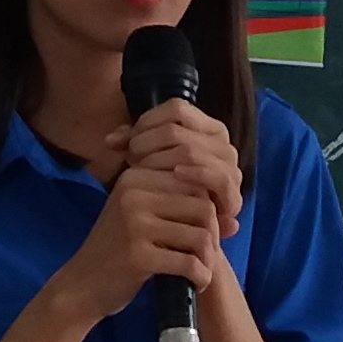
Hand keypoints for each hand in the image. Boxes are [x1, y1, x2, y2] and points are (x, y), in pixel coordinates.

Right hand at [61, 129, 225, 314]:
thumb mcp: (145, 220)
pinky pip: (189, 263)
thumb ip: (184, 214)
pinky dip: (199, 277)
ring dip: (208, 258)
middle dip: (211, 235)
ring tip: (200, 270)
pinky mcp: (138, 256)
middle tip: (204, 256)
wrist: (82, 285)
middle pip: (203, 206)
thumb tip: (235, 222)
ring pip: (200, 235)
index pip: (195, 182)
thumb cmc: (118, 251)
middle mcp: (134, 193)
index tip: (201, 234)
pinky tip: (194, 284)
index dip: (208, 210)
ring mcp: (135, 224)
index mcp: (135, 177)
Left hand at [115, 98, 244, 241]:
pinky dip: (196, 174)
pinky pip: (218, 177)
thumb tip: (109, 140)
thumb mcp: (145, 160)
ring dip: (163, 160)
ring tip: (144, 171)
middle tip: (131, 161)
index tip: (129, 143)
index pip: (176, 109)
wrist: (180, 232)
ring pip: (193, 151)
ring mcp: (229, 166)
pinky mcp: (233, 194)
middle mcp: (221, 141)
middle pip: (179, 130)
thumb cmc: (161, 188)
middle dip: (148, 144)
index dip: (148, 122)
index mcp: (203, 125)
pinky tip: (175, 176)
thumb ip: (128, 144)